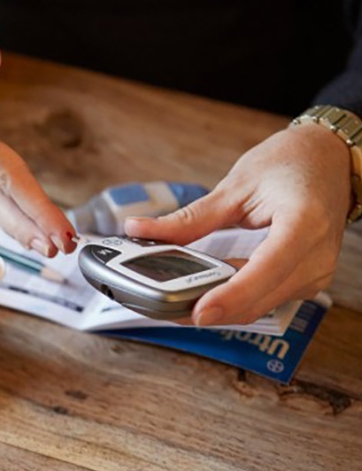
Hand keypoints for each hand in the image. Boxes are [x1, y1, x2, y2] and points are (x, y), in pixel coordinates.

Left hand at [126, 122, 350, 325]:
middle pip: (260, 298)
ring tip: (178, 302)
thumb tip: (140, 229)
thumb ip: (190, 218)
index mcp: (303, 223)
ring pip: (261, 306)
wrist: (329, 159)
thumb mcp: (236, 185)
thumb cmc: (292, 164)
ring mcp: (315, 272)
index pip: (266, 270)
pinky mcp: (305, 280)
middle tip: (166, 308)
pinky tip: (206, 294)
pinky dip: (235, 299)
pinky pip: (265, 299)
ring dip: (221, 308)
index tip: (199, 311)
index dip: (231, 295)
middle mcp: (316, 255)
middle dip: (213, 308)